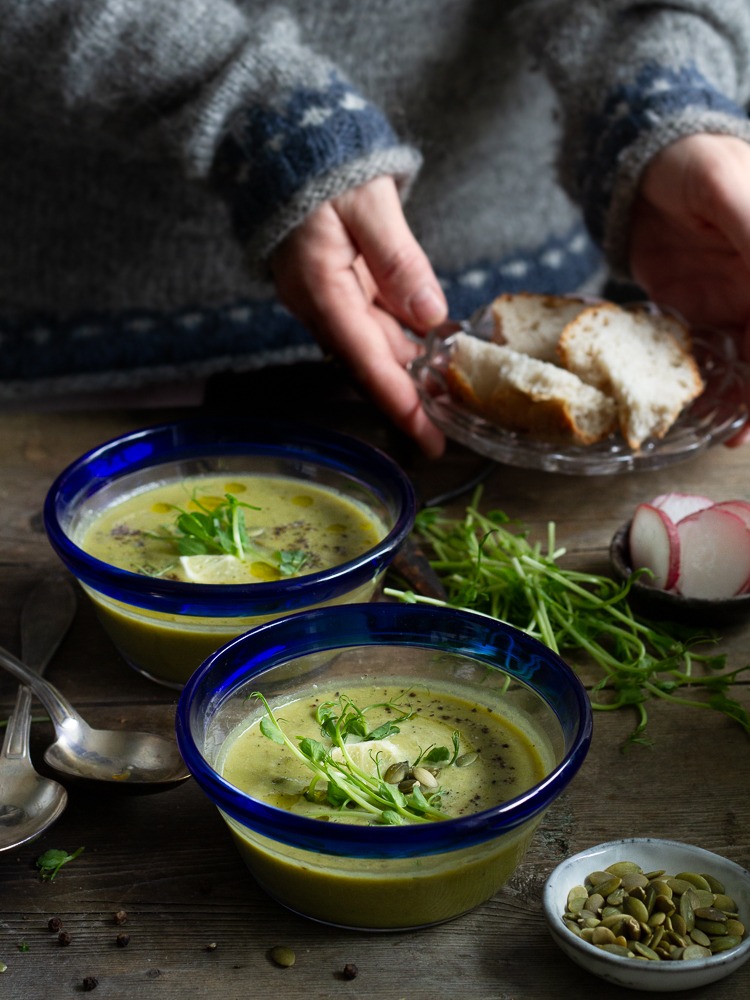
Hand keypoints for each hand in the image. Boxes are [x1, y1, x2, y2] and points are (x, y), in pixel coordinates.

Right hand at [270, 176, 447, 456]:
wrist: (276, 132)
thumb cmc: (320, 158)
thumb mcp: (367, 202)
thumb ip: (399, 260)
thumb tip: (429, 315)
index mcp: (323, 289)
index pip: (367, 361)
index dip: (400, 403)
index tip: (429, 438)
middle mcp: (321, 302)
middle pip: (371, 361)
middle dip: (411, 397)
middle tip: (452, 425)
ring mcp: (326, 292)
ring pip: (374, 343)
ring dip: (410, 370)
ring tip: (452, 391)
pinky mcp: (336, 280)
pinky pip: (372, 319)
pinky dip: (404, 337)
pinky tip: (435, 344)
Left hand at [629, 134, 749, 443]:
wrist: (642, 169)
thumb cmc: (693, 163)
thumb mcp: (722, 188)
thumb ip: (749, 230)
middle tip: (745, 432)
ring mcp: (741, 303)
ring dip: (746, 399)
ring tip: (732, 438)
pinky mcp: (705, 315)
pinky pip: (716, 359)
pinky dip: (715, 388)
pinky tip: (707, 415)